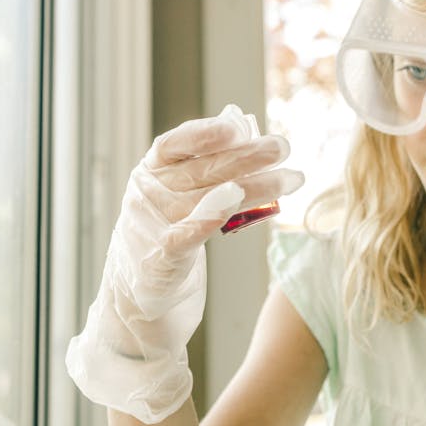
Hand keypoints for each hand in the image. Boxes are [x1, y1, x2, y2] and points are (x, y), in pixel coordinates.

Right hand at [66, 104, 304, 421]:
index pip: (173, 145)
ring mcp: (151, 228)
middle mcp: (147, 197)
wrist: (134, 299)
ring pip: (205, 200)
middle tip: (284, 146)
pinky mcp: (160, 262)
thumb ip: (204, 166)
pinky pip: (185, 236)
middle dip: (247, 156)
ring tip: (291, 178)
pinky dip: (208, 217)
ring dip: (253, 186)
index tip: (240, 126)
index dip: (204, 133)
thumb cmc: (166, 237)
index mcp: (149, 175)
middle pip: (201, 170)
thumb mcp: (178, 196)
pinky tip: (235, 201)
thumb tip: (242, 126)